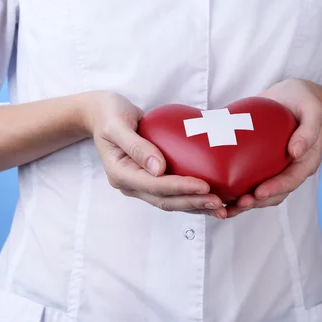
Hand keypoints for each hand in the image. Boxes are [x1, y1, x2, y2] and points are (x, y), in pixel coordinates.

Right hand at [84, 91, 226, 218]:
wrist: (101, 114)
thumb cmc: (108, 113)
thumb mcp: (117, 124)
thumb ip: (136, 145)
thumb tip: (158, 168)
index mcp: (120, 173)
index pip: (153, 185)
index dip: (179, 187)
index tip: (204, 185)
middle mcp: (130, 184)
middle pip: (164, 200)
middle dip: (192, 202)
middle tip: (218, 202)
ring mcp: (139, 184)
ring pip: (170, 202)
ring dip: (195, 206)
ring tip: (220, 207)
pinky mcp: (150, 179)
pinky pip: (172, 193)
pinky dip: (191, 197)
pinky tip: (210, 198)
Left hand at [226, 79, 321, 217]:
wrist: (290, 97)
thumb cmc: (302, 100)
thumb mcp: (311, 109)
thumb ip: (309, 129)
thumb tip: (296, 152)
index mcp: (306, 160)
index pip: (292, 180)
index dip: (276, 188)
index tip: (259, 193)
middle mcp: (290, 169)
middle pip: (275, 193)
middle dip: (256, 202)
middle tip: (238, 204)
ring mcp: (275, 168)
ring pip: (261, 193)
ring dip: (244, 203)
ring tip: (226, 208)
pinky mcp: (259, 165)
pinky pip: (249, 181)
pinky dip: (236, 190)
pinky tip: (219, 195)